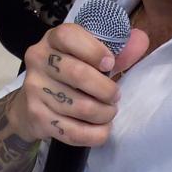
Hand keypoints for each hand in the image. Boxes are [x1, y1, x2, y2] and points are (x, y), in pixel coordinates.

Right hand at [6, 22, 147, 146]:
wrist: (29, 104)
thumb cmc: (67, 73)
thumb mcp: (87, 55)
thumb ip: (116, 49)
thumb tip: (141, 40)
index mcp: (52, 40)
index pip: (69, 36)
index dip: (94, 50)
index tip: (110, 64)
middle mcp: (38, 60)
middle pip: (78, 74)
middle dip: (106, 90)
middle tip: (114, 96)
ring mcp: (34, 90)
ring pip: (81, 107)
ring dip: (104, 114)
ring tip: (108, 112)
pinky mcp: (37, 117)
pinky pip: (74, 132)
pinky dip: (96, 134)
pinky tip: (101, 129)